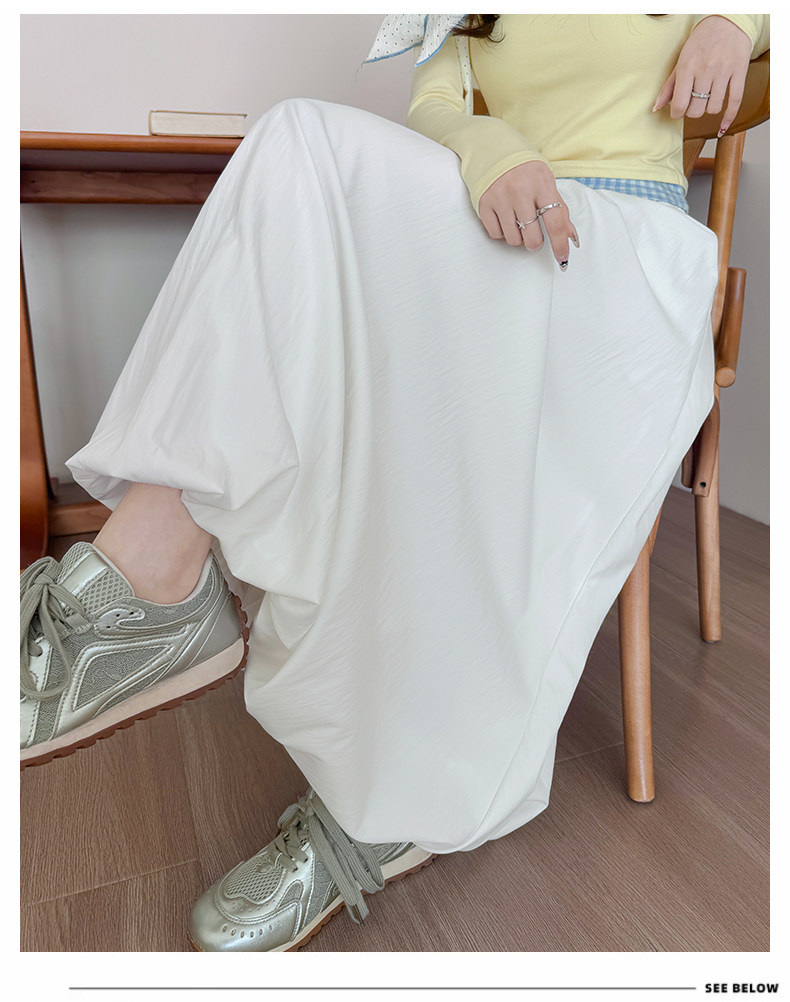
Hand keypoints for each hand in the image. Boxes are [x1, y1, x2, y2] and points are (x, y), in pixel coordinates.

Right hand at [477, 160, 578, 268]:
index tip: (562, 258)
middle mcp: (520, 190)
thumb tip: (570, 235)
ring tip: (518, 223)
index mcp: (541, 183)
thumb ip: (559, 209)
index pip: (555, 222)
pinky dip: (502, 232)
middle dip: (536, 243)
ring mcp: (500, 197)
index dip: (560, 244)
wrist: (493, 149)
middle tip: (534, 237)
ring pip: (513, 239)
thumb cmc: (524, 169)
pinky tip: (504, 219)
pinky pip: (496, 234)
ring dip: (518, 238)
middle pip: (532, 237)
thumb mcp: (545, 182)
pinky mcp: (484, 203)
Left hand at [652, 15, 751, 136]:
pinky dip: (728, 117)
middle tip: (693, 103)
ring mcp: (724, 71)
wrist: (727, 21)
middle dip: (693, 111)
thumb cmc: (701, 42)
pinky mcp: (740, 71)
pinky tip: (722, 127)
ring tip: (707, 99)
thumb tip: (656, 108)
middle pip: (697, 110)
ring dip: (709, 109)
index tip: (678, 112)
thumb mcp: (681, 60)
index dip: (677, 114)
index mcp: (688, 68)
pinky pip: (735, 101)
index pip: (680, 104)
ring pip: (714, 108)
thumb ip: (669, 86)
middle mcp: (705, 70)